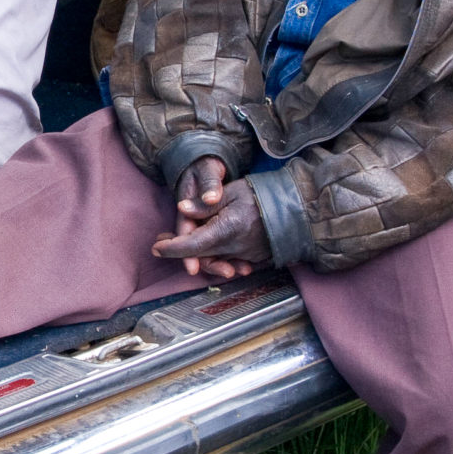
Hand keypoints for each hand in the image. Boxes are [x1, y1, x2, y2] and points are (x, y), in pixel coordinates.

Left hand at [152, 176, 270, 280]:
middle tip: (162, 241)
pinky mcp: (251, 258)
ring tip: (180, 242)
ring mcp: (244, 256)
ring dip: (195, 253)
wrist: (296, 208)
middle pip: (198, 255)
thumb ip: (205, 205)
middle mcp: (234, 248)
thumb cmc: (261, 196)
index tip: (156, 247)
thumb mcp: (231, 192)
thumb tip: (182, 209)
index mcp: (226, 230)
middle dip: (178, 250)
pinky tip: (204, 249)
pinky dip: (213, 256)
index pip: (191, 246)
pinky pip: (227, 261)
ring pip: (212, 260)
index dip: (171, 248)